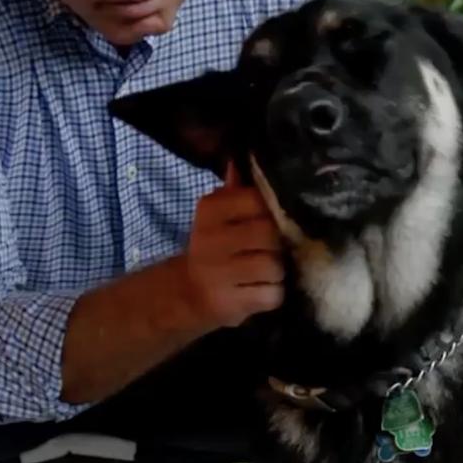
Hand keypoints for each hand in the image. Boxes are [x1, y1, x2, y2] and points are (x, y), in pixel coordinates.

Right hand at [179, 162, 284, 327]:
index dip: (270, 212)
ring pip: (274, 265)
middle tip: (269, 250)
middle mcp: (211, 239)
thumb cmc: (213, 247)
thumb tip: (243, 159)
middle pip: (269, 234)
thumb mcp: (218, 217)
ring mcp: (219, 273)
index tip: (267, 221)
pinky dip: (272, 294)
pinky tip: (259, 290)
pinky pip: (272, 294)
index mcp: (210, 210)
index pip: (257, 200)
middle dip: (276, 244)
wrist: (186, 293)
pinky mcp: (230, 303)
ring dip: (276, 271)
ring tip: (264, 272)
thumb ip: (235, 191)